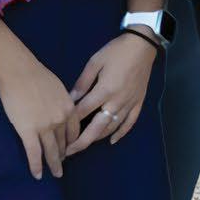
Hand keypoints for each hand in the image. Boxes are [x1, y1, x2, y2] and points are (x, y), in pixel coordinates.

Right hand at [0, 52, 83, 179]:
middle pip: (64, 143)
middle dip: (64, 155)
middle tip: (62, 165)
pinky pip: (34, 153)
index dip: (73, 142)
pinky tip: (38, 175)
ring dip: (54, 164)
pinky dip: (36, 166)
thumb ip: (61, 102)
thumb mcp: (57, 87)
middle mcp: (61, 120)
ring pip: (52, 151)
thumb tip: (59, 107)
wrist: (18, 70)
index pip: (74, 131)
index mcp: (69, 108)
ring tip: (56, 174)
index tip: (71, 149)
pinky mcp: (28, 130)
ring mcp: (45, 127)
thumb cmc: (34, 74)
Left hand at [67, 29, 158, 149]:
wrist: (142, 46)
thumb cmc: (116, 51)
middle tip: (68, 153)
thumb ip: (82, 83)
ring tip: (84, 145)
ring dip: (98, 138)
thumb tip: (71, 99)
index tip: (58, 133)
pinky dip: (121, 133)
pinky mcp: (138, 103)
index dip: (70, 124)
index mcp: (105, 90)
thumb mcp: (94, 62)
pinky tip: (112, 140)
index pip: (83, 112)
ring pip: (112, 127)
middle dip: (82, 142)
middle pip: (97, 127)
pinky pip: (130, 123)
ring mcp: (129, 104)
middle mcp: (117, 102)